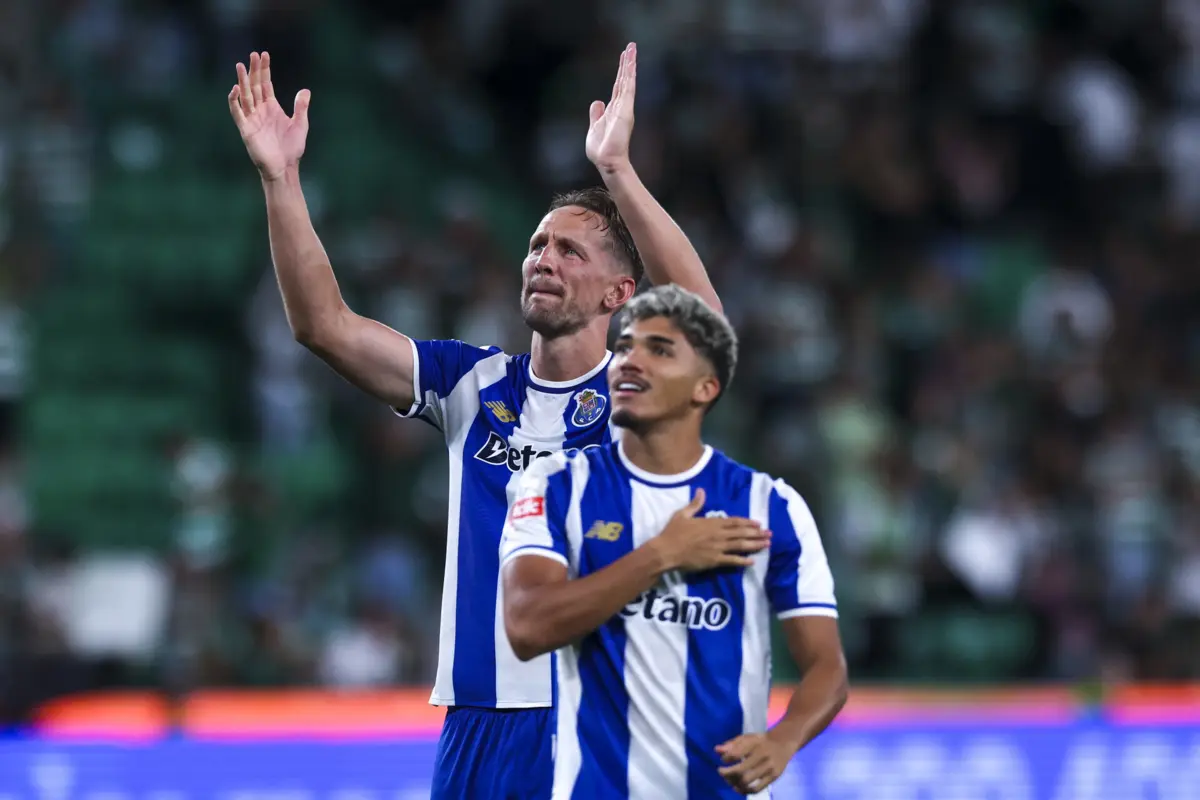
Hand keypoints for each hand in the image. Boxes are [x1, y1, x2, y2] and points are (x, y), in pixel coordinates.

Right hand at [228, 52, 310, 181]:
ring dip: (242, 81)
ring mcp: (252, 119)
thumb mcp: (300, 124)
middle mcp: (260, 110)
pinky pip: (238, 112)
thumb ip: (301, 107)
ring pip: (245, 95)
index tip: (264, 55)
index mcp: (272, 107)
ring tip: (241, 65)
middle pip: (254, 86)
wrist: (285, 167)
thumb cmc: (292, 148)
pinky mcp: (246, 129)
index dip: (264, 70)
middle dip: (254, 70)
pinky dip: (235, 101)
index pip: (266, 84)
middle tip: (253, 54)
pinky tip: (235, 89)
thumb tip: (305, 90)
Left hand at [585, 43, 636, 174]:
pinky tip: (631, 63)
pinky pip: (628, 88)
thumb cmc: (601, 150)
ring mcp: (624, 107)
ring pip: (627, 80)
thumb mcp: (594, 128)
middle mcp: (621, 106)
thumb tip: (597, 101)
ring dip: (629, 64)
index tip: (624, 58)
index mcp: (613, 110)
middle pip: (624, 80)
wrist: (607, 161)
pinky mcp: (626, 110)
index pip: (618, 87)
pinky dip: (630, 74)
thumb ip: (596, 114)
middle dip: (627, 63)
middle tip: (631, 46)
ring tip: (632, 48)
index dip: (621, 72)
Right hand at [652, 489, 769, 572]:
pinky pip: (732, 561)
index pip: (734, 521)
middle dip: (756, 533)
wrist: (666, 551)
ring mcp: (717, 548)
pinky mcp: (714, 561)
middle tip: (770, 534)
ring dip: (755, 545)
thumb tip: (702, 490)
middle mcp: (718, 534)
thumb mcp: (682, 514)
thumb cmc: (673, 532)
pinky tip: (752, 561)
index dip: (747, 522)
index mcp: (711, 523)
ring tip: (767, 545)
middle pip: (741, 533)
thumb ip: (695, 504)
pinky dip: (743, 561)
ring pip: (740, 545)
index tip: (758, 523)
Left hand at [716, 732, 794, 795]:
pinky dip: (744, 791)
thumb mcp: (746, 738)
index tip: (723, 760)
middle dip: (727, 773)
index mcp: (754, 744)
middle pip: (741, 770)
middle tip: (721, 772)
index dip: (726, 758)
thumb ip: (731, 744)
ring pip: (747, 781)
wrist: (783, 743)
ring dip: (734, 783)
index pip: (736, 753)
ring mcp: (769, 768)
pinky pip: (757, 788)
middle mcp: (762, 756)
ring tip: (729, 780)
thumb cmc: (761, 741)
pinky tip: (738, 787)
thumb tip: (716, 750)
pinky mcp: (773, 777)